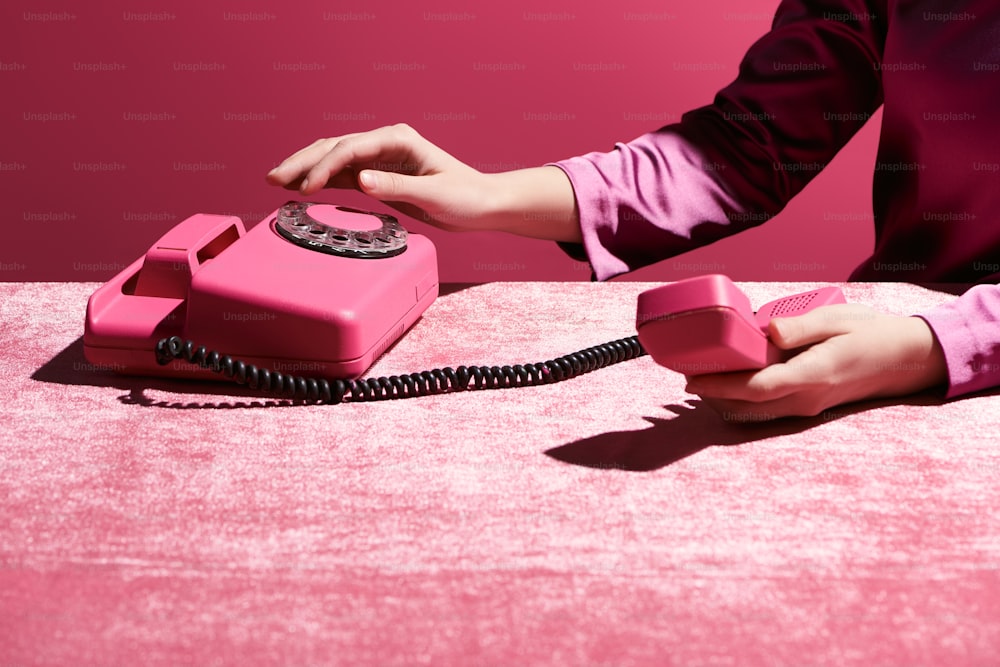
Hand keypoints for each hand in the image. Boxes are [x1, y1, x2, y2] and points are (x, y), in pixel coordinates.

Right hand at [266, 124, 581, 240]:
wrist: (483, 205)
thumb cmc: (466, 197)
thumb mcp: (434, 194)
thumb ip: (397, 186)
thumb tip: (362, 180)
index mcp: (398, 140)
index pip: (351, 149)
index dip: (325, 167)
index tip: (306, 188)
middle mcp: (386, 143)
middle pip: (334, 147)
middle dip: (303, 162)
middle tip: (272, 178)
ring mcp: (380, 158)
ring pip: (334, 159)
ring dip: (306, 170)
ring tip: (276, 182)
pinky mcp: (380, 176)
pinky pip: (343, 176)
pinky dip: (321, 181)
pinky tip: (302, 189)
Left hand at [683, 304, 948, 421]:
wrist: (905, 360)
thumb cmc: (870, 333)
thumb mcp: (836, 320)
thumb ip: (800, 328)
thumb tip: (766, 330)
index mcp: (811, 374)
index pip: (756, 386)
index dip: (720, 386)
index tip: (691, 381)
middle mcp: (805, 398)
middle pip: (747, 405)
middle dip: (712, 395)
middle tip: (682, 377)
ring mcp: (807, 406)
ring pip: (755, 412)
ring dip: (724, 401)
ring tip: (696, 381)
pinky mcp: (807, 405)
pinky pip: (767, 409)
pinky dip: (741, 401)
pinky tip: (726, 385)